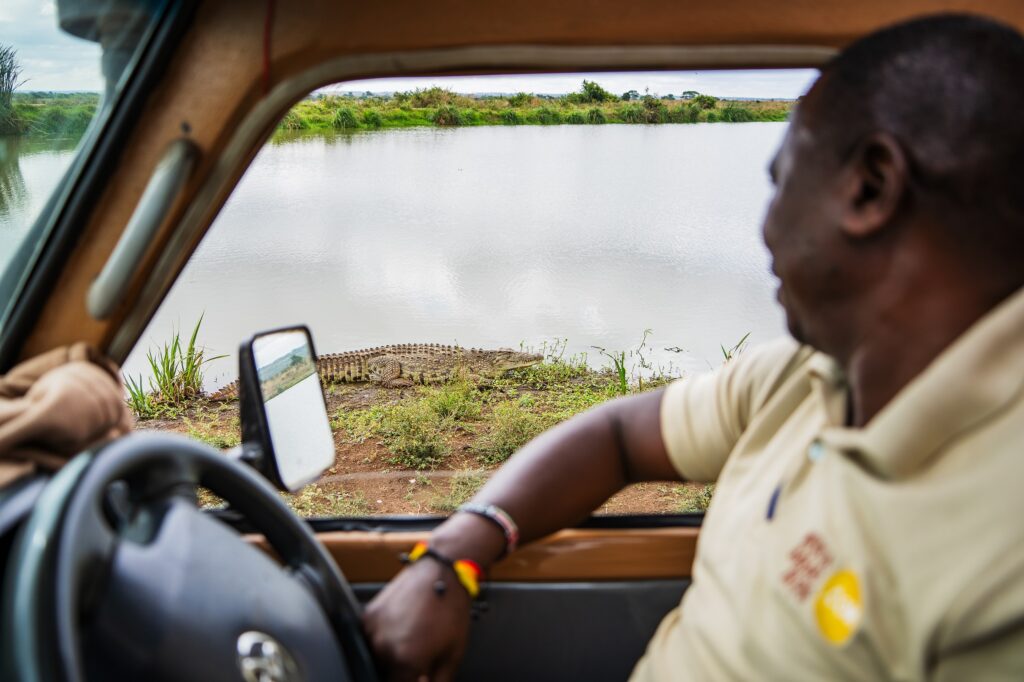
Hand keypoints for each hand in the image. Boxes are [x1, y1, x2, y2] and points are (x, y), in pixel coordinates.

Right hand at [363, 558, 471, 681]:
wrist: (441, 573)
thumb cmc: (450, 609)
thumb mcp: (452, 655)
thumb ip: (436, 681)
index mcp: (405, 660)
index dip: (411, 681)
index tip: (420, 676)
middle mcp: (383, 647)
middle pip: (386, 674)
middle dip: (402, 671)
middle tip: (420, 657)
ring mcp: (372, 630)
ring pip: (376, 658)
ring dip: (391, 656)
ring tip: (413, 640)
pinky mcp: (367, 615)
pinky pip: (370, 639)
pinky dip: (384, 640)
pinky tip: (403, 629)